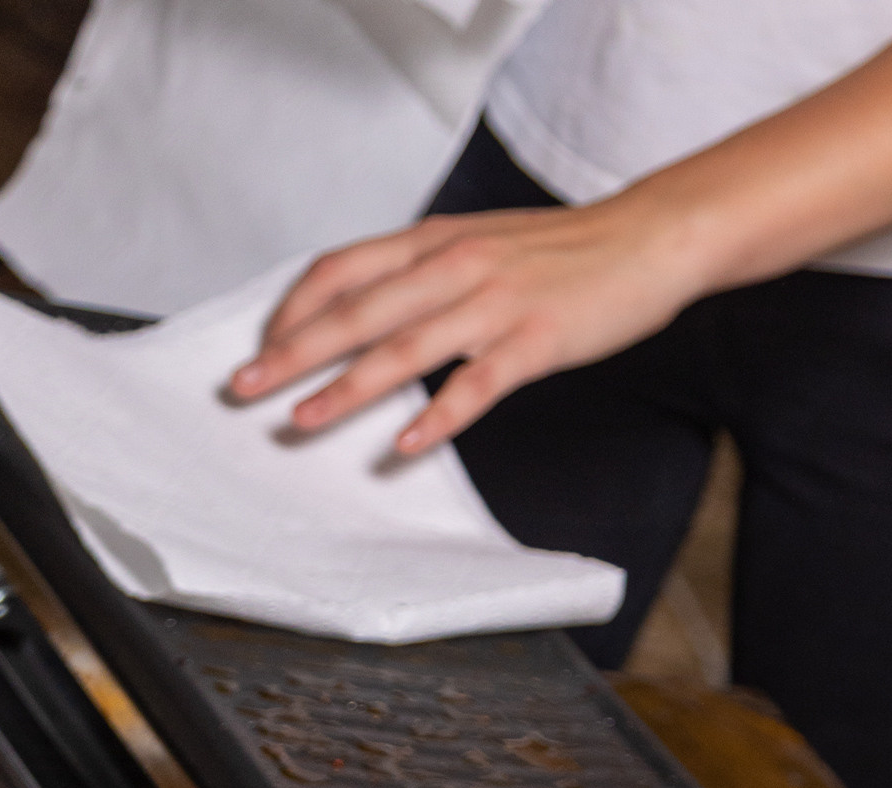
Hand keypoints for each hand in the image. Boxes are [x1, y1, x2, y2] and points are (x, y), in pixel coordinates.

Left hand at [229, 198, 709, 453]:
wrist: (646, 238)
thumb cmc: (564, 251)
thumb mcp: (481, 244)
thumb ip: (428, 273)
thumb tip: (378, 308)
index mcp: (434, 241)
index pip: (343, 270)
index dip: (295, 310)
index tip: (263, 346)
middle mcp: (452, 266)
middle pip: (355, 312)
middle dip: (293, 353)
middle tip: (246, 389)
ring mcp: (492, 304)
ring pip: (403, 349)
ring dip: (346, 388)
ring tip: (304, 420)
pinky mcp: (533, 340)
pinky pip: (476, 384)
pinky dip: (439, 417)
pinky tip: (407, 445)